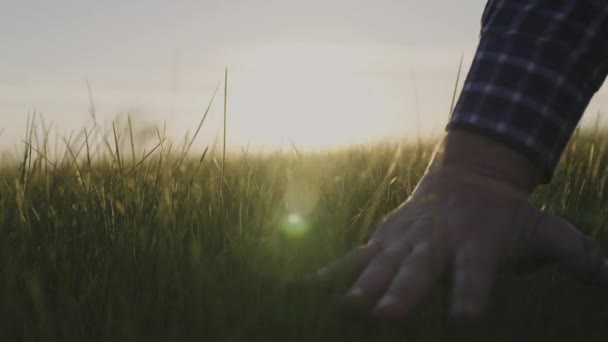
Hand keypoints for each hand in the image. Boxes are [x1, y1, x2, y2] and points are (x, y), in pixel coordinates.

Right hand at [315, 130, 607, 319]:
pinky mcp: (384, 239)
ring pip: (381, 263)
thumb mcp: (542, 228)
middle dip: (403, 291)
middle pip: (419, 269)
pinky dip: (333, 273)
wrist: (465, 177)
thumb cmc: (505, 214)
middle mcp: (437, 242)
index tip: (467, 316)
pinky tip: (308, 290)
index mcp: (476, 242)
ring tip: (350, 306)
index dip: (472, 292)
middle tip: (386, 315)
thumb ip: (576, 251)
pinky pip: (355, 257)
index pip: (476, 271)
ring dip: (364, 284)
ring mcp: (405, 240)